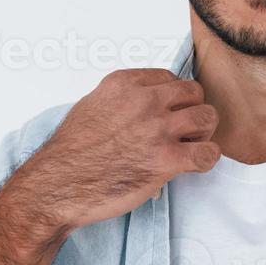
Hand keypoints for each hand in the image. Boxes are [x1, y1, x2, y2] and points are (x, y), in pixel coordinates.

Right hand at [6, 69, 219, 231]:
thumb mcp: (91, 106)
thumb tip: (143, 105)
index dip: (174, 98)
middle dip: (193, 111)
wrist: (57, 186)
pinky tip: (193, 165)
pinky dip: (206, 159)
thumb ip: (121, 99)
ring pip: (207, 117)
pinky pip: (208, 153)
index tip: (168, 114)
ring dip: (203, 133)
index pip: (170, 78)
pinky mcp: (165, 160)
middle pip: (194, 92)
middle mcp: (144, 101)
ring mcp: (157, 129)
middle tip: (184, 131)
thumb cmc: (71, 152)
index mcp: (125, 84)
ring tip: (189, 147)